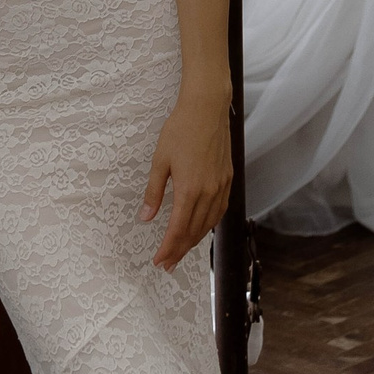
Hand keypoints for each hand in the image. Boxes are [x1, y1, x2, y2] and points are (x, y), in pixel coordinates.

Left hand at [140, 88, 232, 270]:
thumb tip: (146, 218)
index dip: (168, 249)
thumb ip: (154, 192)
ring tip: (181, 251)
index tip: (158, 262)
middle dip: (179, 251)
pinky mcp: (228, 179)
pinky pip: (219, 211)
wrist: (207, 109)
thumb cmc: (180, 130)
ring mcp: (221, 186)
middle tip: (167, 265)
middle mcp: (209, 192)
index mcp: (190, 190)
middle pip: (194, 232)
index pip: (178, 230)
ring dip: (194, 240)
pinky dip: (209, 224)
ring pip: (208, 224)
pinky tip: (201, 228)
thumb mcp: (160, 161)